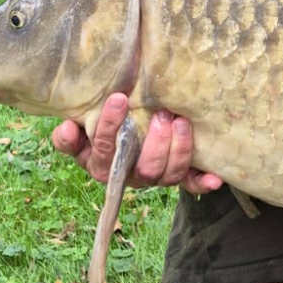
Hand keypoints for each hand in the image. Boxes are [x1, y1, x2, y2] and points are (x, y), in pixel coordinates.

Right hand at [51, 92, 223, 194]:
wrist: (126, 134)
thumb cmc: (103, 129)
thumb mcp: (82, 129)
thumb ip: (71, 135)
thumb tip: (66, 128)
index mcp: (103, 166)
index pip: (105, 151)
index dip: (110, 128)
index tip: (119, 99)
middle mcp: (130, 176)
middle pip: (145, 169)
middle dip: (156, 143)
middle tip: (162, 114)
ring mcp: (155, 177)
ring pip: (169, 174)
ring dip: (178, 149)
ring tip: (180, 122)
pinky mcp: (177, 176)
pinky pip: (191, 184)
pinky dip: (202, 183)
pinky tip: (215, 179)